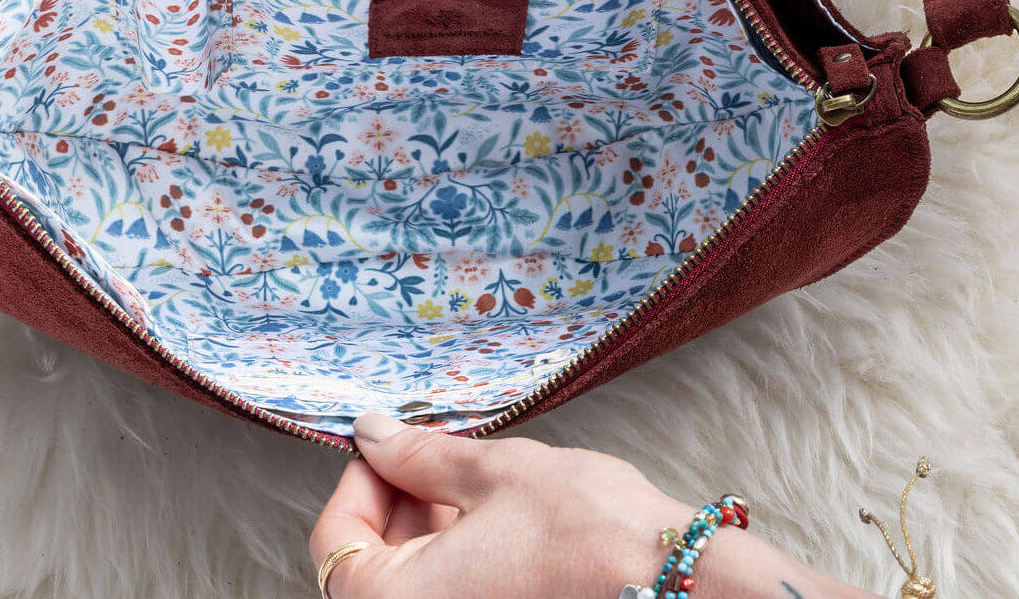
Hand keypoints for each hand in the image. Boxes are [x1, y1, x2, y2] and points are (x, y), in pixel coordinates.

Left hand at [310, 412, 695, 598]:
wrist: (681, 582)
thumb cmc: (591, 534)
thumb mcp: (492, 473)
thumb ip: (418, 456)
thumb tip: (373, 435)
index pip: (337, 543)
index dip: (357, 481)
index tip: (383, 445)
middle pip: (374, 566)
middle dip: (395, 502)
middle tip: (428, 455)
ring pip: (415, 581)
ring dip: (427, 528)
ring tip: (467, 482)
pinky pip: (455, 593)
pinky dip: (458, 556)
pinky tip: (490, 519)